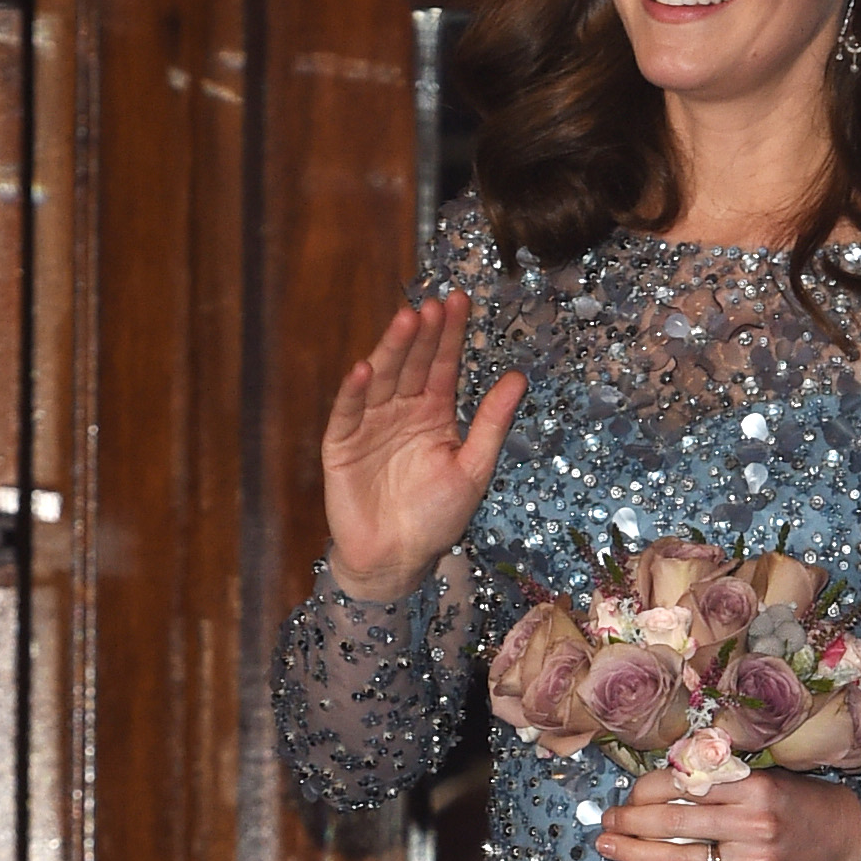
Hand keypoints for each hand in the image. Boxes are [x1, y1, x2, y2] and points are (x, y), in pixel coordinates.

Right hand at [322, 290, 525, 600]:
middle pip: (413, 363)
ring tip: (406, 321)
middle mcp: (401, 411)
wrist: (396, 559)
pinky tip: (365, 369)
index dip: (450, 334)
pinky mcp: (341, 445)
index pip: (442, 364)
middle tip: (434, 305)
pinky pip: (348, 413)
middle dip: (423, 334)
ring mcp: (369, 424)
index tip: (460, 300)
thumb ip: (492, 422)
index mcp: (433, 413)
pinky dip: (355, 392)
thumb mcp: (473, 468)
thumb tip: (519, 377)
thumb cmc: (436, 517)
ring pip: (382, 379)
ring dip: (392, 350)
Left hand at [594, 766, 860, 860]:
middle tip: (606, 821)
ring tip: (606, 849)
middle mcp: (751, 822)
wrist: (854, 841)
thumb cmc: (807, 803)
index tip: (630, 794)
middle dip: (631, 822)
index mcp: (753, 785)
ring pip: (679, 860)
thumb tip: (664, 781)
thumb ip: (722, 780)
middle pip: (674, 822)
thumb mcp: (769, 776)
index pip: (684, 784)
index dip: (646, 789)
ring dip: (634, 855)